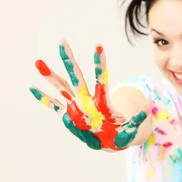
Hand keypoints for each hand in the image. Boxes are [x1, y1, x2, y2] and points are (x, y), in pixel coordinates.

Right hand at [29, 40, 151, 149]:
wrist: (112, 140)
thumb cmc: (121, 133)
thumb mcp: (131, 129)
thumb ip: (137, 119)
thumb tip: (149, 105)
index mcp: (101, 103)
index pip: (100, 80)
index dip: (101, 65)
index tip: (98, 46)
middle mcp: (86, 101)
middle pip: (76, 78)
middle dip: (69, 61)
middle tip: (62, 41)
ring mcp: (76, 106)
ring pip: (62, 87)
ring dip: (50, 76)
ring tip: (38, 62)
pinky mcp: (69, 115)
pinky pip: (54, 105)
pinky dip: (44, 98)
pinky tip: (32, 87)